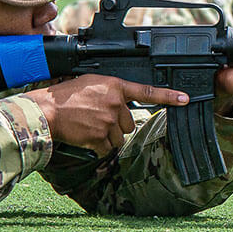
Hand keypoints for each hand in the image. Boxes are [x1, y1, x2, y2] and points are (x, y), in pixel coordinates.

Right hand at [27, 73, 188, 156]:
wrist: (47, 111)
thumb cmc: (64, 96)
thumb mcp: (90, 82)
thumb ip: (110, 91)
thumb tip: (120, 102)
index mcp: (114, 86)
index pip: (147, 91)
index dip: (169, 96)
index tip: (185, 99)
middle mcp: (115, 103)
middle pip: (129, 123)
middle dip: (116, 124)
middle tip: (97, 118)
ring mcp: (108, 121)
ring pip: (119, 137)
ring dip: (106, 136)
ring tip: (89, 126)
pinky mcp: (100, 137)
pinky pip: (106, 149)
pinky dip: (97, 147)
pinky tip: (85, 136)